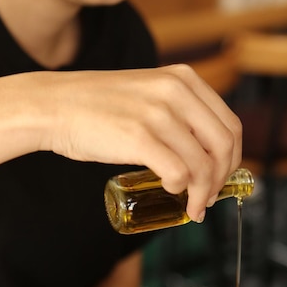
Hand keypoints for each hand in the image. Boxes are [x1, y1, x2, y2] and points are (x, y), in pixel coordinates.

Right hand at [45, 64, 241, 220]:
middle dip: (222, 180)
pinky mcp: (139, 136)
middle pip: (224, 146)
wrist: (54, 105)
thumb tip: (205, 154)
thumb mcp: (149, 93)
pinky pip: (179, 173)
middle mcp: (176, 92)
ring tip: (193, 206)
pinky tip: (172, 191)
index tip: (221, 178)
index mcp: (184, 80)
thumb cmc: (99, 107)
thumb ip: (178, 112)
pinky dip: (182, 189)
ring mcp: (158, 113)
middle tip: (209, 198)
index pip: (230, 125)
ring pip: (203, 165)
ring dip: (203, 193)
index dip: (233, 159)